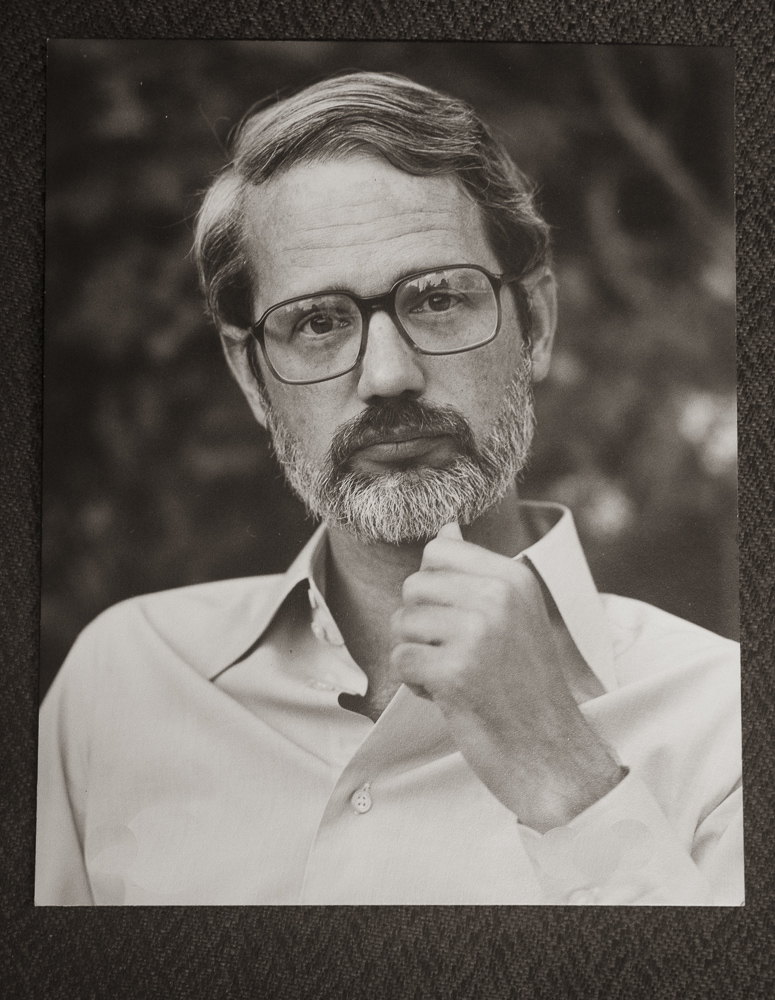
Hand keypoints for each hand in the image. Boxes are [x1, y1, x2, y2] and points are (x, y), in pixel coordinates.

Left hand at [390, 523, 622, 831]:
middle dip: (421, 623)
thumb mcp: (513, 614)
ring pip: (401, 623)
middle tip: (457, 654)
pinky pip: (401, 660)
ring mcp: (477, 634)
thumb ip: (476, 571)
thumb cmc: (524, 682)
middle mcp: (497, 598)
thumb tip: (445, 527)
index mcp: (513, 577)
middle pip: (413, 586)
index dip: (433, 587)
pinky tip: (449, 695)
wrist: (550, 750)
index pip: (437, 551)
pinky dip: (416, 684)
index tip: (459, 618)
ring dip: (418, 654)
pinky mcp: (455, 673)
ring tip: (457, 674)